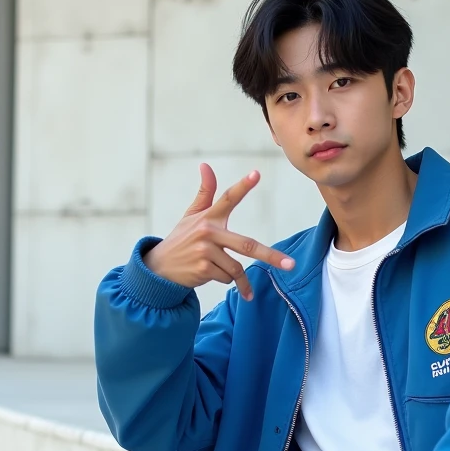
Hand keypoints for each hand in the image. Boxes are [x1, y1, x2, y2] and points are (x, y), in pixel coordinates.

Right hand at [144, 163, 294, 299]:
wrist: (159, 268)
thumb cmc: (181, 240)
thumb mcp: (191, 216)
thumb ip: (204, 194)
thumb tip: (206, 165)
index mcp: (208, 217)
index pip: (227, 198)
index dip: (243, 186)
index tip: (256, 174)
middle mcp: (207, 231)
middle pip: (247, 245)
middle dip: (271, 256)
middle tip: (291, 265)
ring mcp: (205, 250)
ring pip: (236, 268)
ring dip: (239, 279)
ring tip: (239, 285)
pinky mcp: (203, 268)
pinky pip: (226, 278)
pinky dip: (225, 281)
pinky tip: (210, 276)